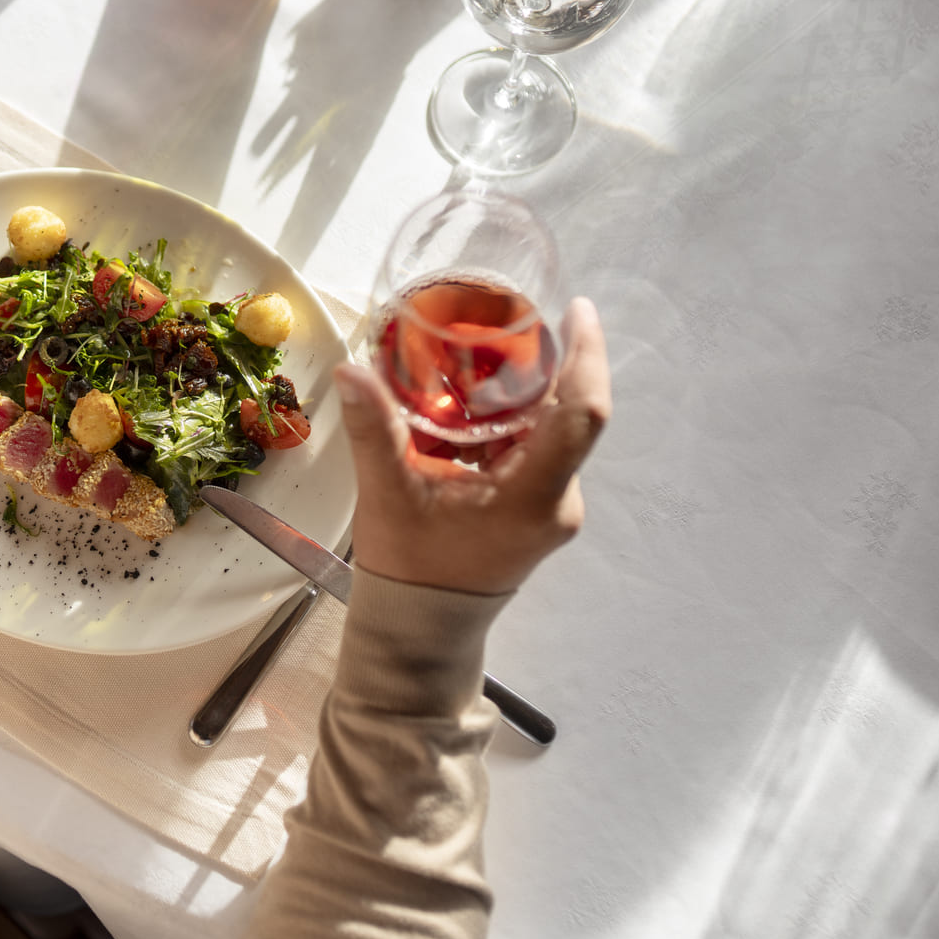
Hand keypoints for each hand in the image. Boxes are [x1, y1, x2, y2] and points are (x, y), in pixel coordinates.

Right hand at [337, 297, 610, 594]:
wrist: (422, 627)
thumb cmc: (410, 568)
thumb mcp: (389, 494)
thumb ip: (374, 430)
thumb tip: (351, 369)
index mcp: (533, 496)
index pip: (582, 415)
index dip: (587, 356)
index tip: (576, 310)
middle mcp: (558, 499)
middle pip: (569, 413)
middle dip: (546, 363)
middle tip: (511, 320)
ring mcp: (553, 506)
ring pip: (552, 429)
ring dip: (525, 391)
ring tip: (488, 350)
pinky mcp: (539, 509)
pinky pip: (537, 448)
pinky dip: (512, 419)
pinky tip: (476, 399)